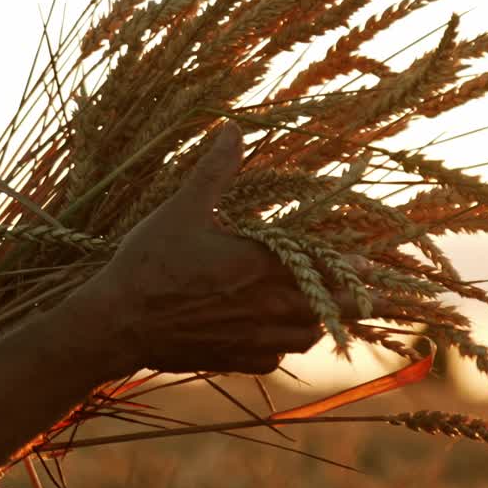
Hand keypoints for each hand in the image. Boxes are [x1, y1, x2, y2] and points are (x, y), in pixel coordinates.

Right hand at [91, 122, 381, 374]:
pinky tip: (272, 332)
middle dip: (349, 299)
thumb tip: (232, 127)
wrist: (119, 322)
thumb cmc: (150, 261)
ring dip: (317, 322)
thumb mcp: (183, 208)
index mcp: (260, 266)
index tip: (369, 263)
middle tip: (362, 290)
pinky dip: (282, 345)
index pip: (324, 268)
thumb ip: (215, 169)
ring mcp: (252, 339)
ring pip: (306, 337)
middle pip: (329, 310)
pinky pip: (274, 357)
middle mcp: (266, 307)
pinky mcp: (234, 361)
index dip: (350, 267)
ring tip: (318, 306)